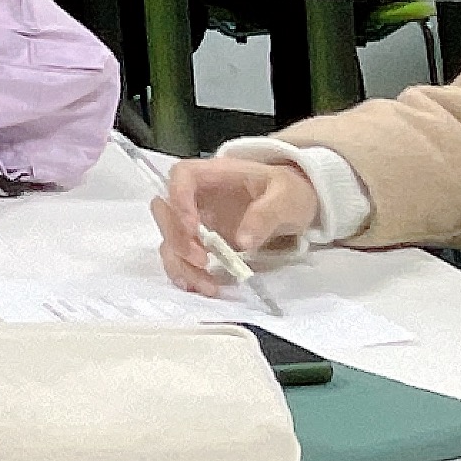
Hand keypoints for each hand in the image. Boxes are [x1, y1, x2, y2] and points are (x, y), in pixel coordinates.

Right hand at [152, 158, 320, 295]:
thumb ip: (264, 215)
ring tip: (206, 285)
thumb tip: (241, 242)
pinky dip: (185, 272)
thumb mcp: (285, 198)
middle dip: (176, 238)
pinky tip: (200, 286)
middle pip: (166, 209)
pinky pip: (181, 255)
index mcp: (213, 174)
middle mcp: (196, 195)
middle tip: (201, 261)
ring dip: (180, 262)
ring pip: (170, 237)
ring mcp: (196, 218)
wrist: (294, 204)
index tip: (193, 228)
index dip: (179, 199)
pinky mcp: (201, 241)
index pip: (181, 176)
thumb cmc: (288, 193)